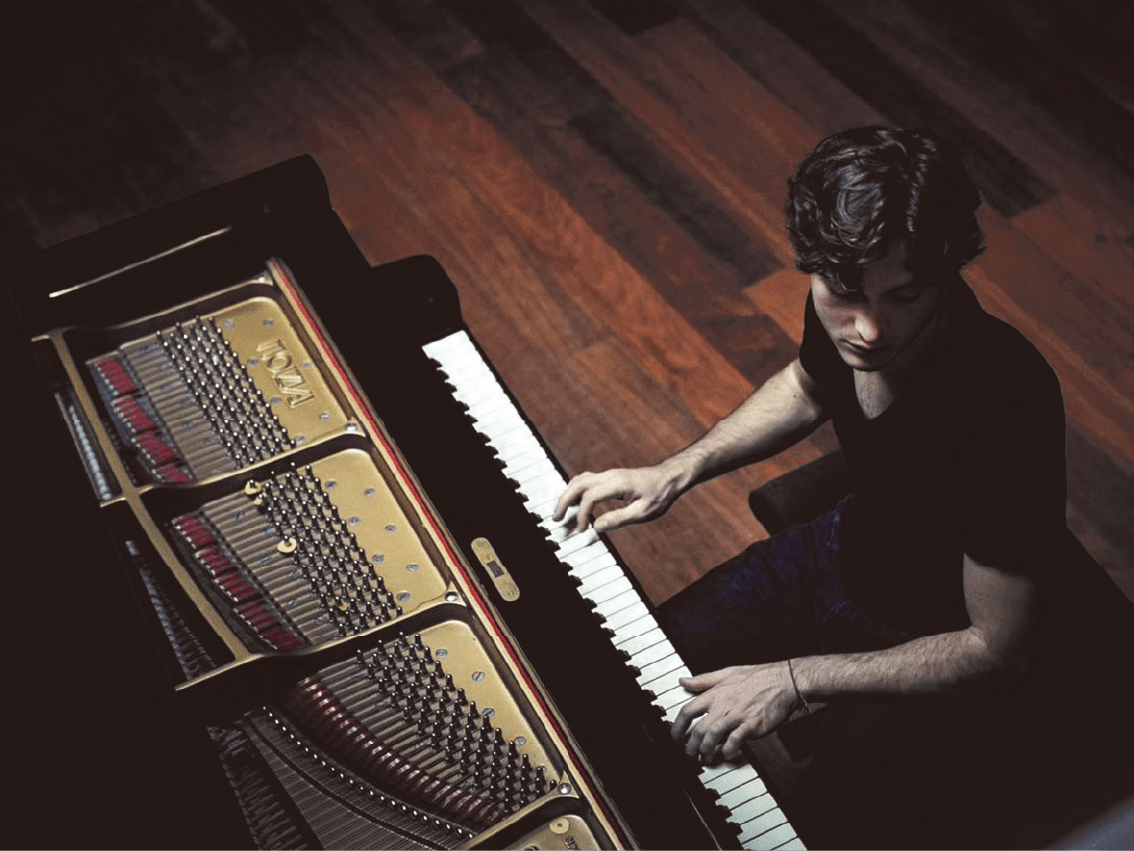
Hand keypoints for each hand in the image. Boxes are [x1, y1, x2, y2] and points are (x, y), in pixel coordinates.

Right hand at [553, 465, 684, 533]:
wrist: (670, 477)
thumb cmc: (660, 495)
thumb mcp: (644, 512)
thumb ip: (619, 519)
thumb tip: (597, 527)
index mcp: (618, 484)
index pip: (590, 497)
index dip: (583, 515)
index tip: (583, 529)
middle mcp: (610, 476)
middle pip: (578, 484)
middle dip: (564, 501)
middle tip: (556, 518)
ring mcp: (609, 474)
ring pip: (579, 480)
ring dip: (568, 494)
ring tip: (562, 512)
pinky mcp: (610, 477)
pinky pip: (587, 480)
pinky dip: (576, 490)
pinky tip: (575, 502)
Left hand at [670, 663, 799, 763]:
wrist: (783, 681)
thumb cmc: (756, 677)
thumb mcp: (726, 673)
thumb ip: (703, 680)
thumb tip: (683, 681)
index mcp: (715, 693)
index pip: (687, 711)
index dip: (677, 727)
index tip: (674, 738)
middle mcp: (723, 705)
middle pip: (698, 730)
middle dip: (690, 747)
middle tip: (689, 755)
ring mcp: (737, 716)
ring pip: (713, 736)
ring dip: (706, 751)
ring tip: (705, 758)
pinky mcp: (752, 725)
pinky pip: (735, 741)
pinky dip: (729, 750)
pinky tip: (727, 754)